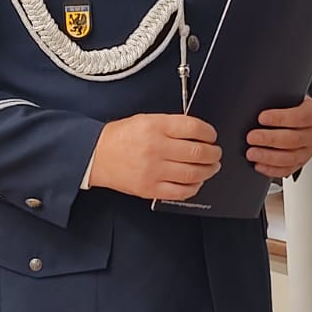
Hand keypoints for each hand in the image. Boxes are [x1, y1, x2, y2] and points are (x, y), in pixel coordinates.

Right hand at [89, 114, 221, 201]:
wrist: (96, 156)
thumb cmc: (120, 137)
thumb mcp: (145, 119)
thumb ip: (171, 125)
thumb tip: (198, 134)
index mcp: (155, 127)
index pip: (193, 128)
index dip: (209, 133)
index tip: (211, 136)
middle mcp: (155, 148)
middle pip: (198, 152)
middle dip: (213, 153)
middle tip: (216, 152)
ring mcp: (153, 171)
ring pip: (193, 173)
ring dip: (208, 170)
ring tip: (211, 167)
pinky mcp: (150, 188)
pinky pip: (181, 192)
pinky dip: (194, 187)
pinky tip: (196, 181)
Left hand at [246, 96, 311, 179]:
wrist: (304, 116)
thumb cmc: (294, 106)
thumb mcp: (292, 97)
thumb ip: (279, 100)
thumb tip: (256, 104)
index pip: (299, 117)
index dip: (279, 118)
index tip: (261, 118)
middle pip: (293, 140)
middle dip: (269, 139)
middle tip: (251, 137)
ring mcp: (308, 150)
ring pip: (290, 158)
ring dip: (268, 157)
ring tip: (252, 153)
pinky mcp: (301, 162)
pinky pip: (287, 170)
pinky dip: (272, 170)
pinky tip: (259, 165)